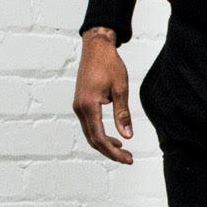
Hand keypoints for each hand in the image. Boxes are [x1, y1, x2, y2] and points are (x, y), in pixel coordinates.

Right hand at [73, 28, 133, 163]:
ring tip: (123, 149)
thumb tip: (128, 135)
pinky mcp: (81, 103)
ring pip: (90, 133)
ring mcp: (78, 106)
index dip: (113, 152)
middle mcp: (79, 108)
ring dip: (105, 144)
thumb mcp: (120, 89)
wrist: (96, 48)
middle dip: (110, 151)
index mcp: (88, 106)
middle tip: (128, 158)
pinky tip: (113, 137)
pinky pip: (89, 125)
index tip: (128, 158)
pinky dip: (100, 134)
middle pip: (93, 139)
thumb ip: (122, 114)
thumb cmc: (109, 64)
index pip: (99, 138)